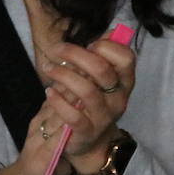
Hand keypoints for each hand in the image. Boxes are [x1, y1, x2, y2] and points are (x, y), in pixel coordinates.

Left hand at [40, 36, 135, 162]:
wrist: (89, 143)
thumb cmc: (90, 105)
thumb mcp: (99, 80)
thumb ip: (103, 58)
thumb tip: (112, 31)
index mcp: (124, 82)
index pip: (126, 57)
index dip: (106, 46)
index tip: (88, 44)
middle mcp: (118, 99)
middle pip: (102, 70)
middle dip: (76, 55)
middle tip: (56, 50)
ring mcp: (104, 116)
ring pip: (87, 91)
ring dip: (63, 75)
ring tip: (48, 69)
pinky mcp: (87, 131)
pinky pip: (74, 115)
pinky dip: (58, 101)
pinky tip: (49, 92)